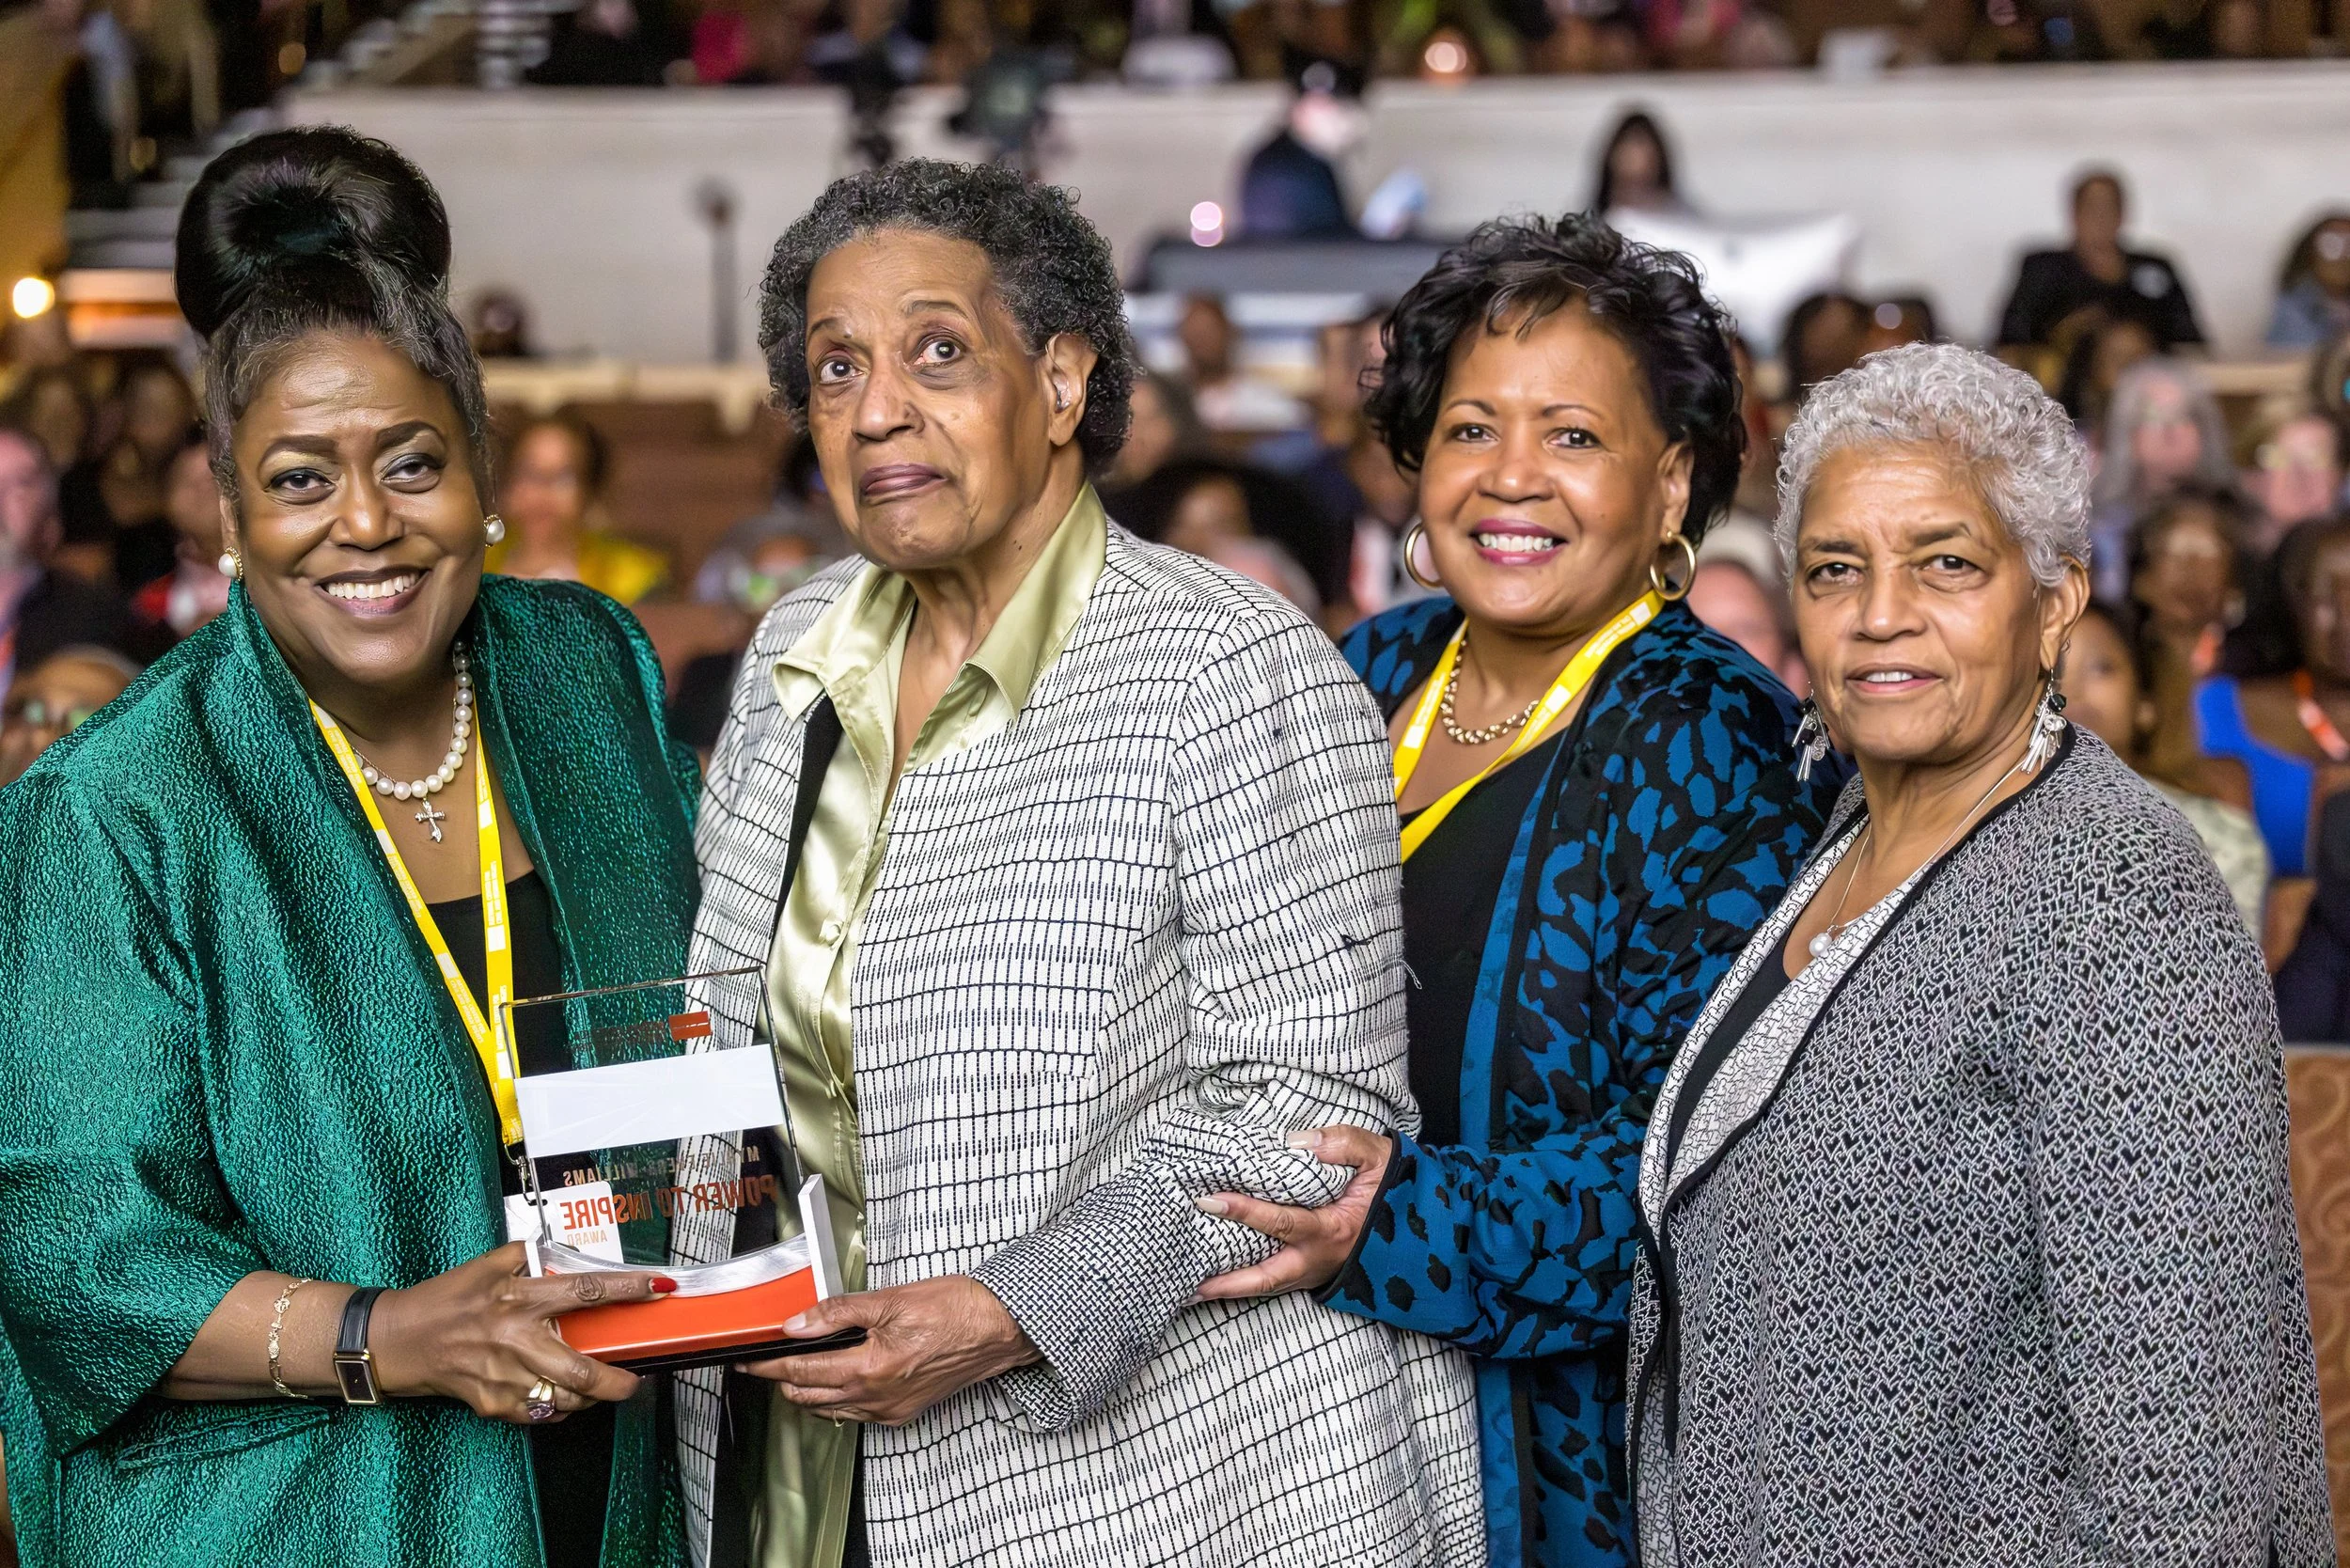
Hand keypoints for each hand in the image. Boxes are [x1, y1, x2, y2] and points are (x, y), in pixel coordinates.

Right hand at [369, 1242, 673, 1423]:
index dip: (628, 1289)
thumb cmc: (446, 1299)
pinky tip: (560, 1396)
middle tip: (633, 1380)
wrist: (398, 1339)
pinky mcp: (492, 1404)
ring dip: (589, 1396)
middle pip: (582, 1370)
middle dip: (617, 1381)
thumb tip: (569, 1255)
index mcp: (518, 1299)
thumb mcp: (489, 1265)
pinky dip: (558, 1408)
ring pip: (565, 1399)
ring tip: (596, 1387)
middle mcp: (515, 1340)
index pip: (586, 1291)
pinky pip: (540, 1414)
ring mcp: (503, 1377)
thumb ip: (532, 1258)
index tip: (659, 1287)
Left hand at [738, 1276, 1038, 1426]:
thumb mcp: (890, 1299)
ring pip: (831, 1410)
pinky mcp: (905, 1411)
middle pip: (810, 1398)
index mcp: (871, 1369)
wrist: (999, 1329)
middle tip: (770, 1360)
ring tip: (799, 1367)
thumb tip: (799, 1323)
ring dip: (809, 1392)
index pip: (802, 1372)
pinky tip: (838, 1380)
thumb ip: (839, 1313)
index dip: (769, 1366)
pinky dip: (838, 1400)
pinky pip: (857, 1414)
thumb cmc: (956, 1309)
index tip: (749, 1361)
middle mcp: (878, 1397)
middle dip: (784, 1380)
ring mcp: (891, 1409)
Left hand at [1194, 1125, 1393, 1300]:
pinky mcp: (1313, 1273)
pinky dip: (1245, 1283)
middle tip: (1185, 1279)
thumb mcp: (1381, 1157)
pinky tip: (1216, 1277)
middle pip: (1265, 1278)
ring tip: (1188, 1288)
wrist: (1424, 1226)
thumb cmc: (1397, 1188)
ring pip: (1267, 1286)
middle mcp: (1321, 1258)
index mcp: (1335, 1229)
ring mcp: (1316, 1272)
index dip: (1244, 1211)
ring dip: (1230, 1289)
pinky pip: (1274, 1282)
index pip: (1282, 1222)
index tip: (1209, 1199)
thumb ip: (1344, 1144)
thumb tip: (1298, 1142)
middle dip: (1226, 1281)